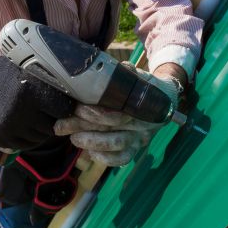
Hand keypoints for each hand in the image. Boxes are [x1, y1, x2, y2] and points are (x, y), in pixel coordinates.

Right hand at [0, 52, 74, 150]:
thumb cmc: (8, 75)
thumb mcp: (30, 72)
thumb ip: (50, 85)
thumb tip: (80, 96)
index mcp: (33, 91)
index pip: (63, 110)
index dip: (64, 109)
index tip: (63, 107)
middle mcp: (22, 111)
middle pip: (51, 128)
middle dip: (52, 123)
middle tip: (47, 115)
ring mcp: (9, 126)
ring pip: (38, 139)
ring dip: (39, 132)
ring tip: (32, 119)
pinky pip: (22, 146)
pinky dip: (25, 139)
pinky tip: (21, 127)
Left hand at [53, 71, 181, 166]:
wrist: (166, 100)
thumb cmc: (146, 86)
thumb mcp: (140, 76)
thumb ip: (130, 73)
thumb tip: (123, 68)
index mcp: (141, 105)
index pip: (117, 114)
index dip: (96, 113)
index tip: (77, 107)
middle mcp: (141, 125)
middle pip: (111, 129)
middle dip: (82, 127)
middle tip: (61, 125)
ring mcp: (139, 139)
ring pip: (115, 145)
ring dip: (91, 143)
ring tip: (72, 138)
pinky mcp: (135, 149)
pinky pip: (122, 159)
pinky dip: (105, 158)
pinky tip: (88, 154)